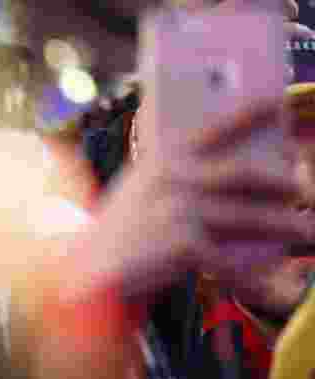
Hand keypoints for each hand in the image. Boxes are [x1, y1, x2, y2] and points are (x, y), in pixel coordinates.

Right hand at [75, 98, 312, 300]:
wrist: (89, 270)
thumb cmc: (120, 232)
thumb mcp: (140, 190)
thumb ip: (177, 174)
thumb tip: (237, 171)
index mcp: (161, 158)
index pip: (213, 129)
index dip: (248, 112)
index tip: (278, 101)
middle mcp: (172, 178)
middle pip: (243, 174)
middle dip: (281, 184)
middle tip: (301, 191)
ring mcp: (178, 210)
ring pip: (247, 216)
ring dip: (282, 226)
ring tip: (305, 231)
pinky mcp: (183, 243)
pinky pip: (230, 256)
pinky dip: (249, 268)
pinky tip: (264, 273)